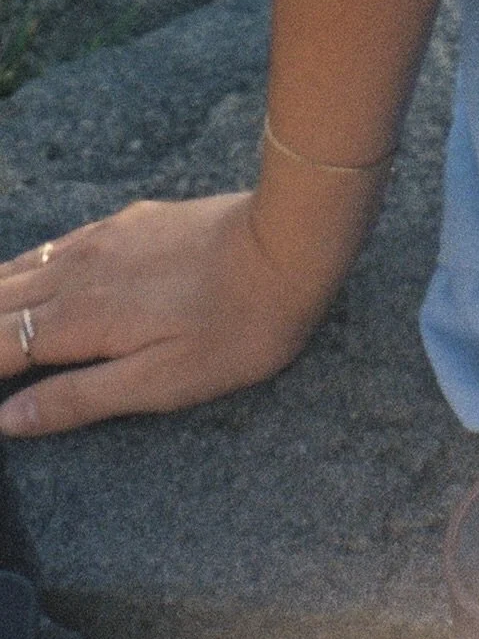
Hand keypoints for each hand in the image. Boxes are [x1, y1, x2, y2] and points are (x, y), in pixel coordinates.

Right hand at [0, 192, 346, 436]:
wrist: (290, 241)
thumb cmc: (235, 327)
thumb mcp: (161, 383)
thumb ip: (79, 399)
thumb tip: (8, 418)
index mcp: (80, 320)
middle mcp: (79, 271)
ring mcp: (105, 237)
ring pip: (23, 265)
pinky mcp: (133, 219)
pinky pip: (58, 243)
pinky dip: (26, 264)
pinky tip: (28, 272)